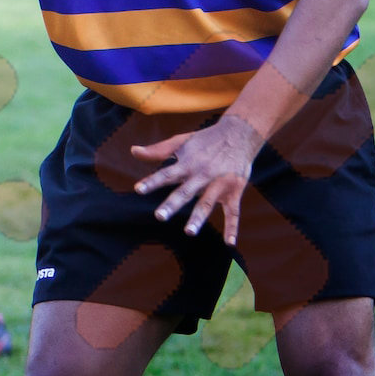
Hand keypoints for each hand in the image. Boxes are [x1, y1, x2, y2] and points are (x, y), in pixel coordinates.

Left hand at [132, 116, 262, 244]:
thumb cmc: (206, 140)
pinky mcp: (234, 191)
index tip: (138, 189)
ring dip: (198, 218)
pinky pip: (233, 212)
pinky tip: (229, 242)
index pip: (166, 174)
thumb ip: (157, 151)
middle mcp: (202, 175)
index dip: (152, 181)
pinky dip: (232, 227)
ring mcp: (219, 184)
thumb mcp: (182, 141)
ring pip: (207, 203)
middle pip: (185, 192)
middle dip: (173, 204)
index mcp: (187, 164)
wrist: (241, 132)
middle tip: (160, 216)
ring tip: (189, 232)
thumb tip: (133, 151)